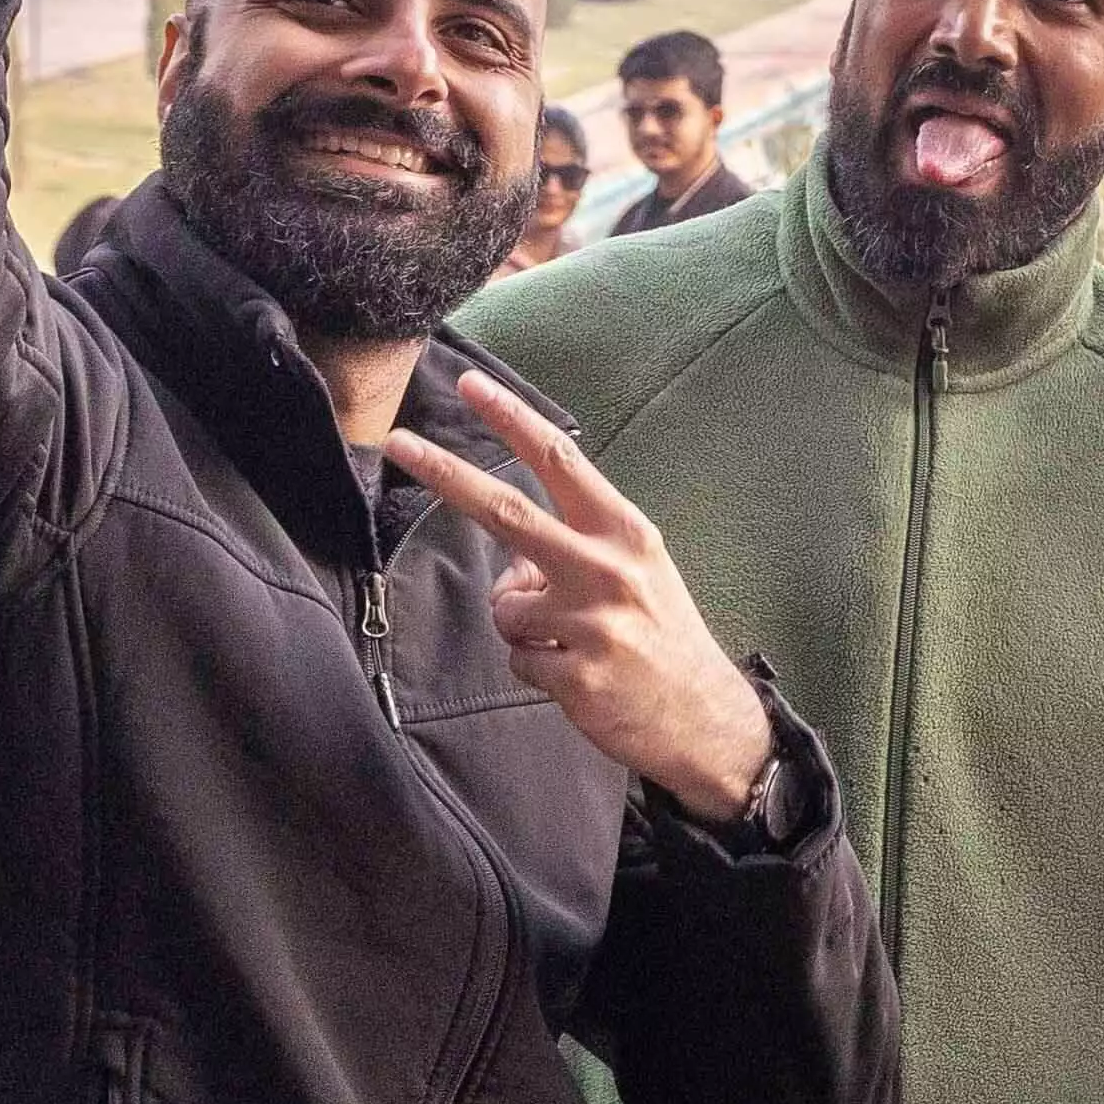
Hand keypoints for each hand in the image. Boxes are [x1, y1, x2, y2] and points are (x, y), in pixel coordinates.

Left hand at [377, 375, 774, 823]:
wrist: (706, 718)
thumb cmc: (663, 635)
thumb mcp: (638, 573)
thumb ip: (575, 550)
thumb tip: (513, 563)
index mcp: (625, 532)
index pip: (559, 460)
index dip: (511, 419)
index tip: (471, 385)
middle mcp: (608, 568)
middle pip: (507, 512)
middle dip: (446, 474)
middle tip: (398, 443)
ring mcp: (592, 624)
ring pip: (506, 609)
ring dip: (524, 629)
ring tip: (573, 645)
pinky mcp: (578, 677)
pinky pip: (519, 662)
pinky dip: (539, 671)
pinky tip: (580, 678)